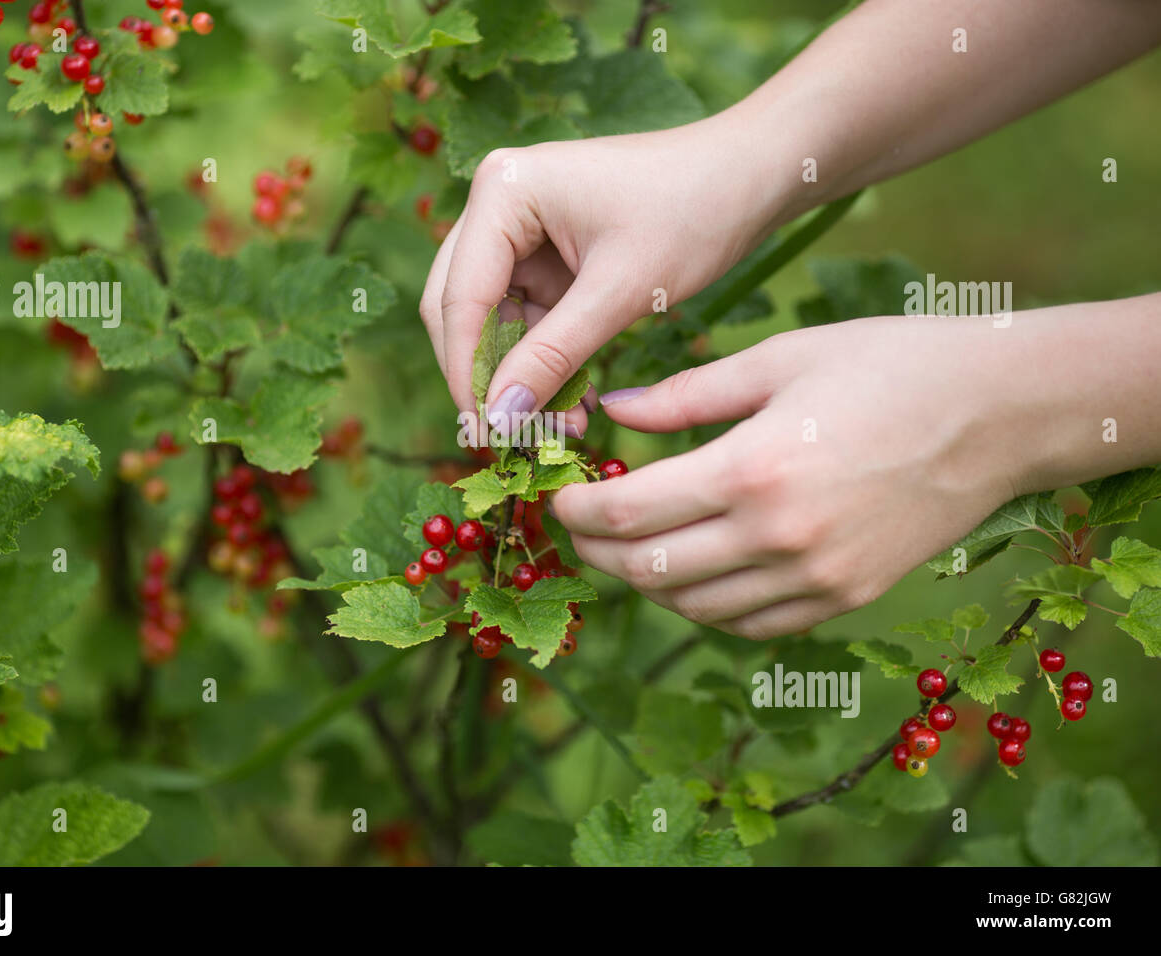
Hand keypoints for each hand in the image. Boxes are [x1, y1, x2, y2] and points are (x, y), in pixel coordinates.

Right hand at [418, 116, 790, 435]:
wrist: (750, 177)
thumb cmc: (692, 213)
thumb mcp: (620, 292)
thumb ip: (552, 356)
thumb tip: (498, 419)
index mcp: (502, 191)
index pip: (459, 299)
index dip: (466, 374)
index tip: (484, 436)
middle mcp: (496, 203)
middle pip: (460, 308)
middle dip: (486, 377)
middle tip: (508, 440)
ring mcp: (519, 229)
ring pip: (493, 322)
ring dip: (520, 378)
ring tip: (559, 431)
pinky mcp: (546, 254)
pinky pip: (527, 320)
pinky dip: (545, 362)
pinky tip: (573, 405)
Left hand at [550, 316, 1030, 638]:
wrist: (999, 413)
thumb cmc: (888, 365)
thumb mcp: (779, 360)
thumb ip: (685, 396)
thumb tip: (611, 407)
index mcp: (754, 469)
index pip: (630, 514)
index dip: (579, 512)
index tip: (559, 498)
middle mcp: (780, 538)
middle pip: (651, 571)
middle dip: (597, 553)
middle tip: (579, 527)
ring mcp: (816, 578)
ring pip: (694, 608)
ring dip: (646, 583)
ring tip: (630, 547)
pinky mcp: (846, 599)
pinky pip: (750, 624)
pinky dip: (706, 606)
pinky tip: (695, 572)